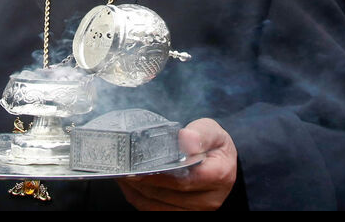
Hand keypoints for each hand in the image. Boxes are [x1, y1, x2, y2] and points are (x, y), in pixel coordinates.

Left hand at [117, 118, 237, 210]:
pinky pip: (156, 211)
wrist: (220, 163)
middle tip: (124, 169)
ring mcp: (197, 211)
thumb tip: (185, 139)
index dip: (159, 176)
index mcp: (219, 175)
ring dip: (137, 192)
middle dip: (143, 183)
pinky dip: (139, 199)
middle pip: (168, 195)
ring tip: (123, 175)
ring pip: (159, 206)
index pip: (184, 180)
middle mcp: (210, 199)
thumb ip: (199, 133)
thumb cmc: (213, 146)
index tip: (138, 169)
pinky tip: (130, 186)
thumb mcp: (211, 131)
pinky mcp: (185, 215)